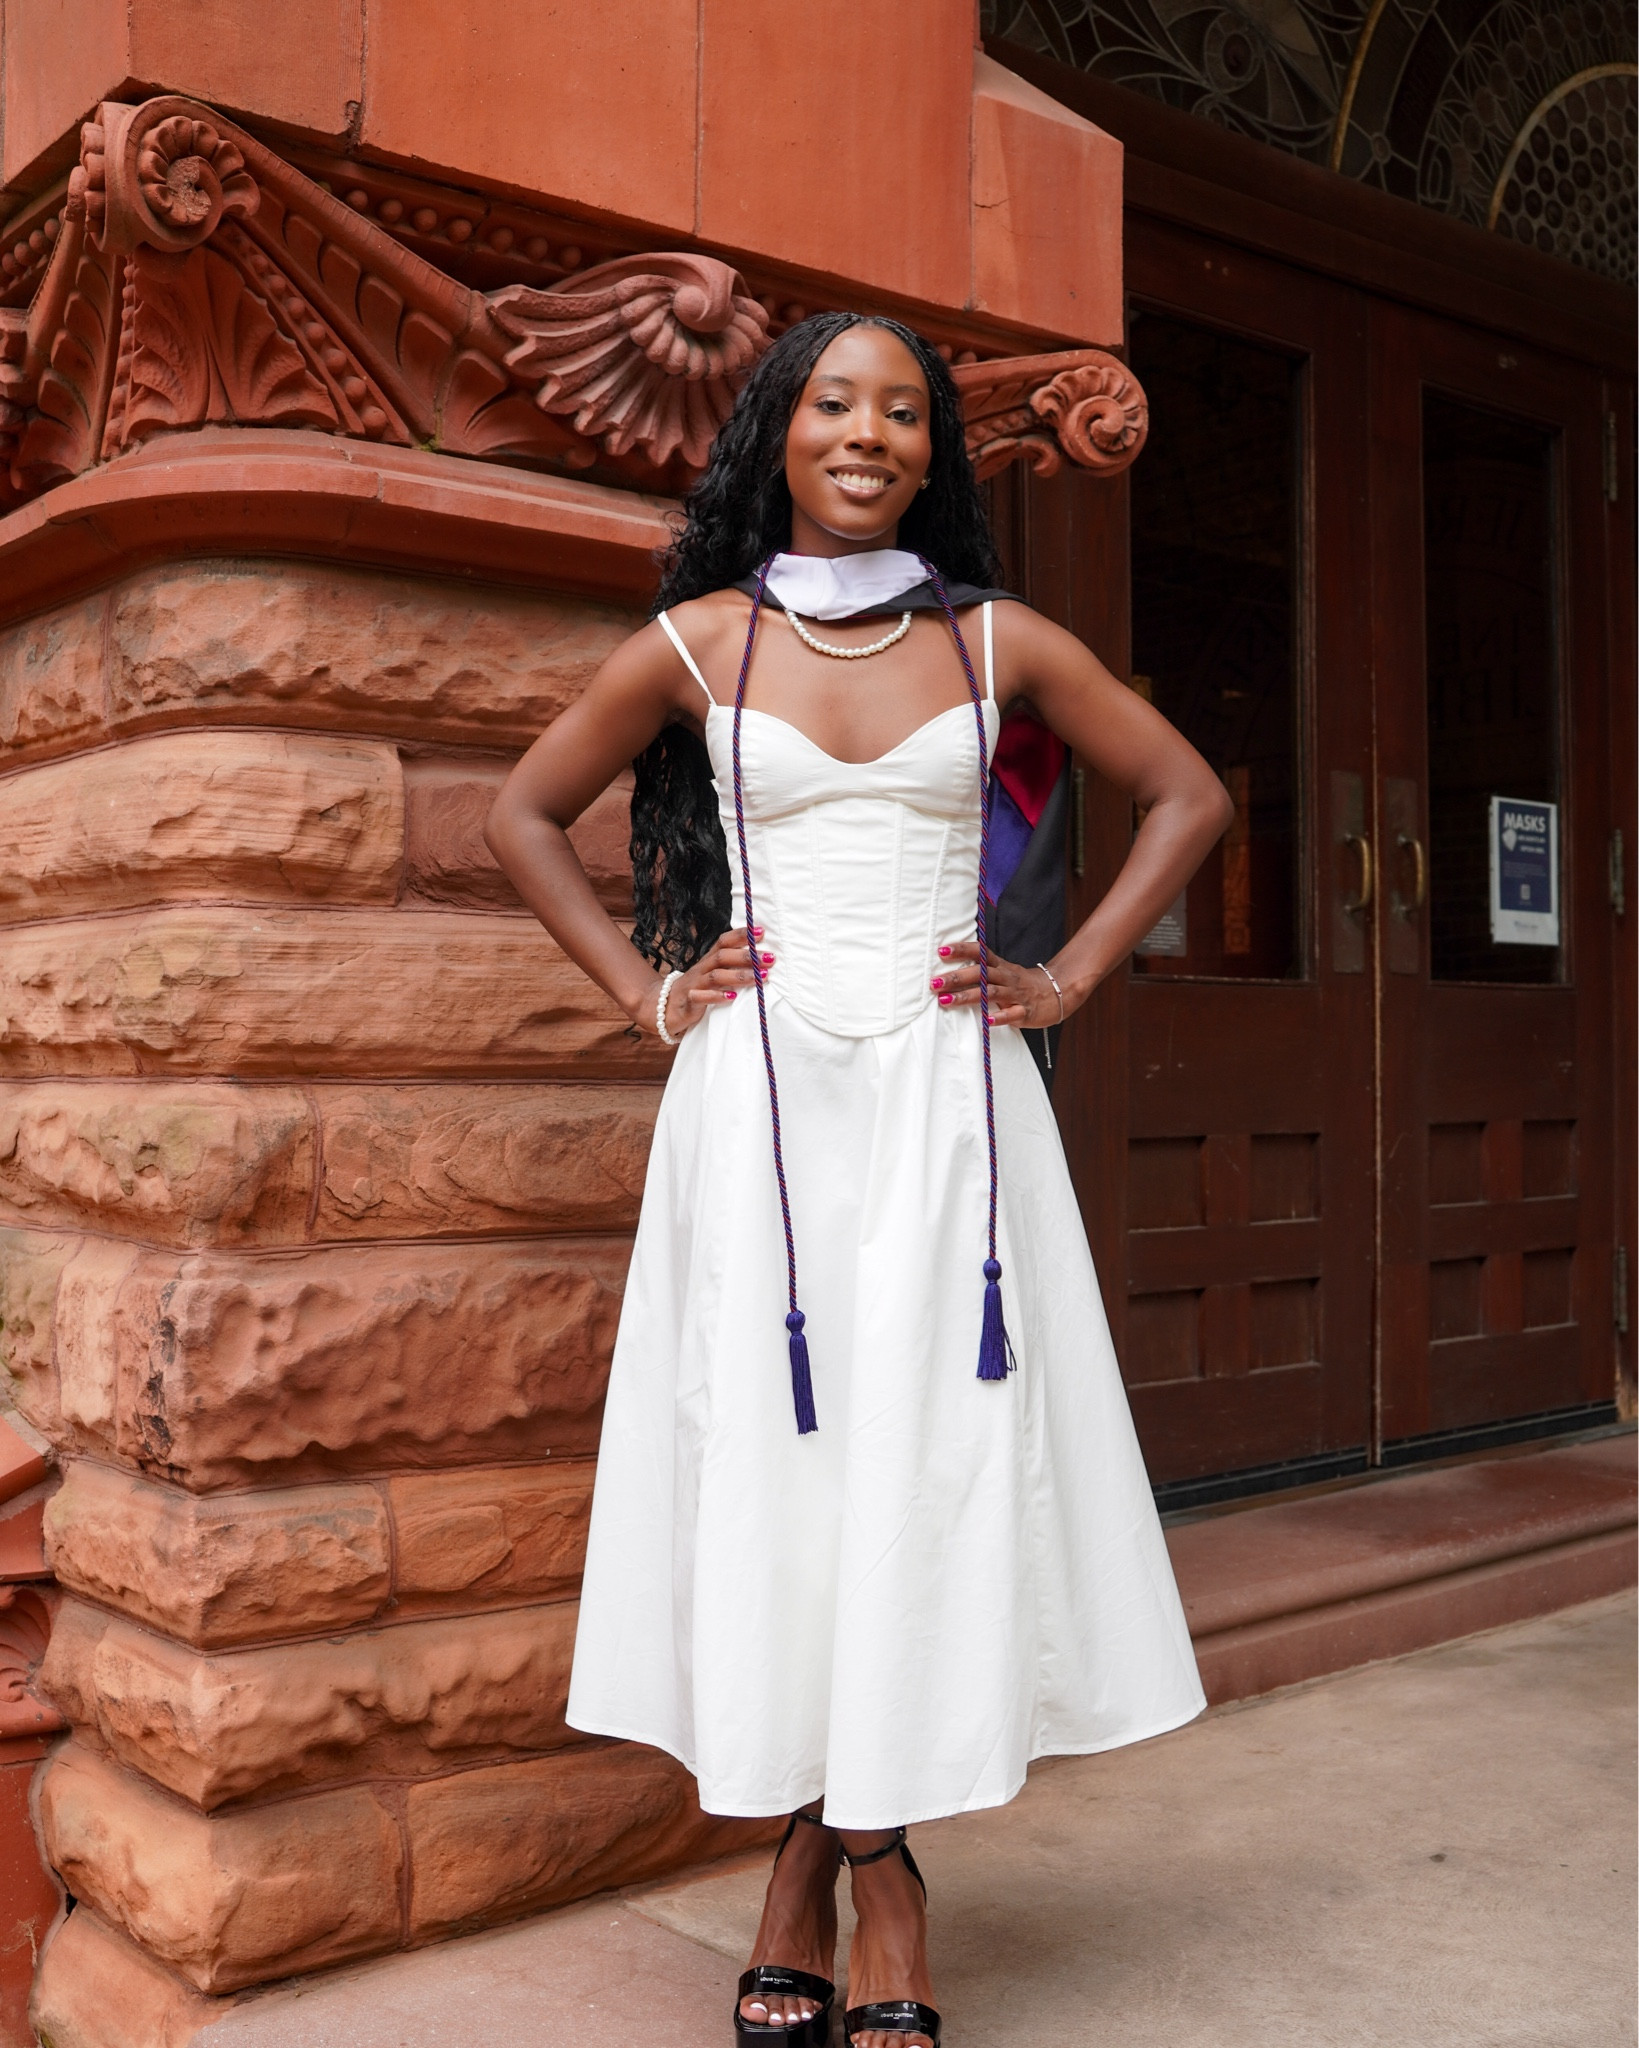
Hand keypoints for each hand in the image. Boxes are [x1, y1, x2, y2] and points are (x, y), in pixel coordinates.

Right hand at [656, 926, 773, 1038]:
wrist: (664, 1007)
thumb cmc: (697, 989)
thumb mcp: (713, 974)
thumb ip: (732, 966)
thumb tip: (762, 959)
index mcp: (709, 960)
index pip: (724, 942)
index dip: (741, 935)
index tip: (761, 932)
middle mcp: (702, 968)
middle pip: (722, 957)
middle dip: (746, 956)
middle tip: (769, 958)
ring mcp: (694, 984)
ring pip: (716, 976)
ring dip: (739, 975)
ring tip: (759, 977)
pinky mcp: (689, 1001)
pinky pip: (700, 997)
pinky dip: (716, 996)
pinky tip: (732, 996)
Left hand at [929, 942, 1067, 1027]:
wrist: (1057, 992)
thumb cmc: (1022, 984)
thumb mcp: (1003, 971)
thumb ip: (982, 970)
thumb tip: (952, 966)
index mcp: (1001, 967)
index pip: (980, 953)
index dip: (962, 950)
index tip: (942, 950)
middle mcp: (1007, 977)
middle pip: (981, 974)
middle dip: (956, 977)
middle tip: (934, 982)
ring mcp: (1016, 994)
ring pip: (991, 993)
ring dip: (968, 996)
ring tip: (946, 1001)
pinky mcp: (1026, 1011)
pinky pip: (1013, 1014)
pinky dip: (1000, 1017)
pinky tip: (987, 1021)